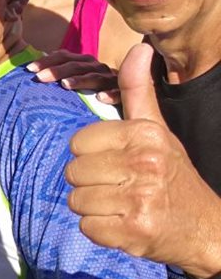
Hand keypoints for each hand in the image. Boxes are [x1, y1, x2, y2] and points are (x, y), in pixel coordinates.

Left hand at [27, 49, 119, 103]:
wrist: (129, 98)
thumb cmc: (93, 91)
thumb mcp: (76, 81)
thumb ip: (59, 77)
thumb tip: (31, 75)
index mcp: (83, 63)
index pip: (64, 57)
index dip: (47, 61)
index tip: (29, 69)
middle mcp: (97, 67)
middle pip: (76, 66)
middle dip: (57, 70)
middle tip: (39, 78)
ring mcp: (112, 79)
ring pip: (95, 77)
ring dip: (80, 80)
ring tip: (65, 85)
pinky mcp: (126, 93)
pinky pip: (120, 93)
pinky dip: (112, 94)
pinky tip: (101, 98)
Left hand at [66, 43, 220, 278]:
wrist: (206, 228)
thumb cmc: (172, 174)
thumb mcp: (157, 130)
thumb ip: (138, 90)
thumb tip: (139, 47)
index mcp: (145, 134)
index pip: (78, 142)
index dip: (91, 156)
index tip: (116, 163)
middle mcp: (144, 163)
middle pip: (73, 172)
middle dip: (90, 183)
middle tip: (119, 188)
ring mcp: (140, 198)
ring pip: (77, 201)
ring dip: (94, 209)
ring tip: (122, 205)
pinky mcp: (134, 231)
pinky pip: (87, 228)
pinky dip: (101, 231)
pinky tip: (125, 224)